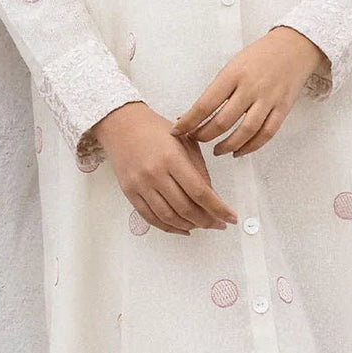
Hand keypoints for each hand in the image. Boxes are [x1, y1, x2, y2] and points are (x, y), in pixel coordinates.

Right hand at [89, 102, 238, 235]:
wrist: (122, 124)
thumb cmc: (155, 129)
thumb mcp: (185, 141)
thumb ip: (199, 169)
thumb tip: (212, 197)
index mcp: (172, 157)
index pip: (200, 192)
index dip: (218, 208)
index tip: (230, 217)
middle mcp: (155, 173)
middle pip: (185, 208)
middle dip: (206, 221)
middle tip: (218, 224)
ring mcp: (140, 184)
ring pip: (168, 217)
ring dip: (189, 226)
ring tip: (202, 225)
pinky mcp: (130, 192)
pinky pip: (150, 217)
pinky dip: (168, 227)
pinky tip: (182, 228)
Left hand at [168, 27, 326, 156]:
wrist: (294, 47)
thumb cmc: (260, 55)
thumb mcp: (233, 64)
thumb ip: (219, 88)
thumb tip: (197, 112)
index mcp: (233, 74)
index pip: (205, 104)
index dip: (189, 122)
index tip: (178, 131)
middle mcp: (250, 88)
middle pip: (222, 121)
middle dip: (204, 135)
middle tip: (196, 139)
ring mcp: (268, 99)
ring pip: (244, 131)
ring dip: (227, 145)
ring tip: (217, 150)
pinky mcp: (282, 108)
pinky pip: (266, 134)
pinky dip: (251, 146)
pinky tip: (240, 151)